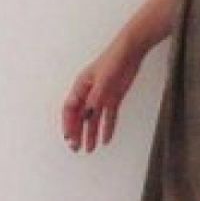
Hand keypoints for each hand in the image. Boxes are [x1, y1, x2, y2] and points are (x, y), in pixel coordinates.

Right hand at [62, 31, 145, 152]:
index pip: (70, 109)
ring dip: (91, 134)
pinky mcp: (114, 98)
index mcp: (81, 86)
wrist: (131, 51)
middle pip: (80, 117)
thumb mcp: (104, 79)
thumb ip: (96, 97)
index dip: (68, 124)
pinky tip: (106, 140)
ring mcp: (101, 96)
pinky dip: (107, 128)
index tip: (69, 137)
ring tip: (90, 149)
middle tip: (76, 148)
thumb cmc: (114, 59)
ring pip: (93, 119)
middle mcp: (89, 93)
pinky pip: (109, 116)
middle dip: (77, 133)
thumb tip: (88, 114)